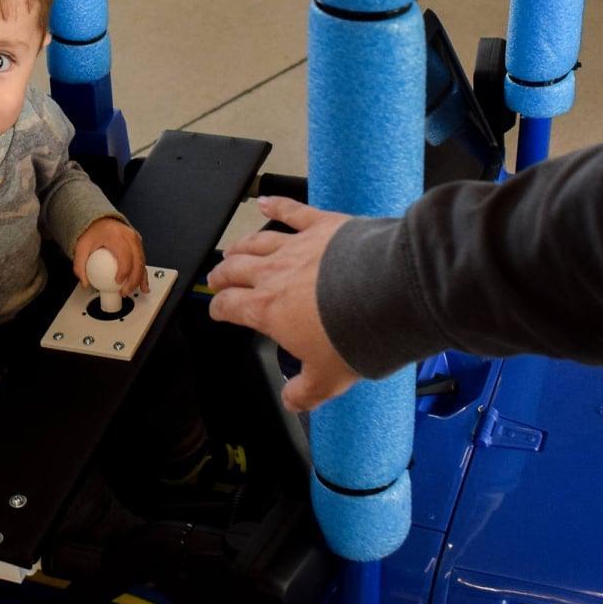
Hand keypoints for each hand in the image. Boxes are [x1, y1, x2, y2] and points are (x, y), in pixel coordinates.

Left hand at [74, 216, 146, 295]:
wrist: (100, 221)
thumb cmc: (93, 231)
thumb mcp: (81, 247)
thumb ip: (80, 265)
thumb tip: (85, 282)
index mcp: (116, 235)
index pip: (125, 255)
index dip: (124, 271)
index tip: (118, 282)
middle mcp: (129, 236)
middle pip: (137, 260)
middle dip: (133, 280)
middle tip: (124, 291)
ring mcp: (136, 239)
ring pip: (142, 262)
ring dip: (140, 279)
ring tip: (133, 291)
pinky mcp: (138, 244)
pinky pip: (143, 261)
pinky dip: (143, 274)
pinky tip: (143, 285)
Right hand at [207, 196, 360, 412]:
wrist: (386, 294)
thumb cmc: (355, 334)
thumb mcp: (328, 379)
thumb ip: (305, 391)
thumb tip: (292, 402)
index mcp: (269, 310)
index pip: (231, 307)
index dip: (219, 309)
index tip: (217, 310)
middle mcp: (274, 274)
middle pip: (236, 270)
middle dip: (222, 274)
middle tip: (217, 278)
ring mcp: (297, 246)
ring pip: (256, 242)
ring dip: (240, 246)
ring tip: (232, 249)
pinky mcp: (322, 226)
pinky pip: (292, 211)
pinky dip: (276, 205)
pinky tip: (264, 202)